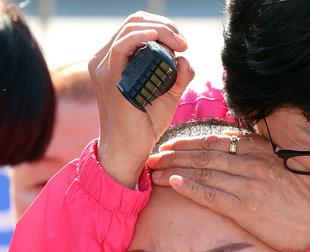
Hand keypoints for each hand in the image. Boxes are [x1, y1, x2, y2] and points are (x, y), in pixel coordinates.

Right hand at [88, 11, 194, 187]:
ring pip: (130, 29)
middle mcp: (105, 59)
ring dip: (160, 31)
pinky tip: (157, 38)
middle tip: (184, 43)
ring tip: (180, 44)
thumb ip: (178, 76)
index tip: (183, 43)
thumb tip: (186, 59)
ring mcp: (104, 67)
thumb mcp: (167, 95)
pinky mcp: (109, 79)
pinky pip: (121, 47)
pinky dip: (140, 37)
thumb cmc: (144, 126)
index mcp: (116, 60)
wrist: (128, 151)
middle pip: (134, 23)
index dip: (163, 27)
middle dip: (165, 26)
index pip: (136, 27)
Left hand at [147, 134, 309, 251]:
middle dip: (175, 154)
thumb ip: (259, 156)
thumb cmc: (302, 199)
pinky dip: (191, 187)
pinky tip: (174, 184)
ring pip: (203, 171)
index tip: (171, 145)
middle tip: (153, 156)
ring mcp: (249, 184)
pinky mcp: (246, 207)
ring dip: (175, 170)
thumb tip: (235, 148)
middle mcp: (254, 162)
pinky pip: (212, 194)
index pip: (217, 140)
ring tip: (155, 172)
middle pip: (205, 153)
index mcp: (262, 150)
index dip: (189, 141)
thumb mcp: (283, 167)